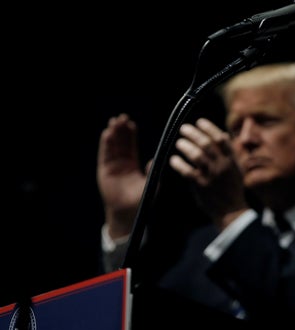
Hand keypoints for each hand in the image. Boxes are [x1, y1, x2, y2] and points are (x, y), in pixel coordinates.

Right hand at [97, 114, 147, 238]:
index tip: (130, 123)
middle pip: (120, 143)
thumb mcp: (151, 184)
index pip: (130, 145)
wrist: (128, 212)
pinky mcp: (104, 171)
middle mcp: (121, 163)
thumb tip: (154, 159)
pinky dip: (106, 145)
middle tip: (121, 117)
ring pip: (112, 147)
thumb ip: (152, 171)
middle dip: (120, 130)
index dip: (130, 134)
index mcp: (132, 164)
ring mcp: (112, 166)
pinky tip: (107, 135)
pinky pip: (105, 156)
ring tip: (113, 122)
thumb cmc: (141, 200)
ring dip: (113, 134)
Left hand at [169, 117, 248, 224]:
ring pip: (196, 155)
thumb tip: (222, 134)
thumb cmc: (233, 188)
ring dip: (186, 146)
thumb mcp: (236, 168)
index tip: (200, 121)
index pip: (221, 138)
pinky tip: (173, 159)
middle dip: (194, 133)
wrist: (231, 211)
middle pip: (206, 144)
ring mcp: (211, 175)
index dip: (209, 128)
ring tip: (179, 142)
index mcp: (232, 160)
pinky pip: (187, 171)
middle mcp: (222, 165)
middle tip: (184, 128)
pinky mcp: (201, 185)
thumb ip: (229, 152)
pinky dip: (179, 164)